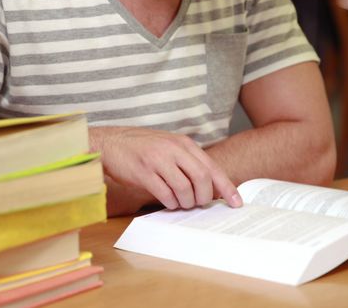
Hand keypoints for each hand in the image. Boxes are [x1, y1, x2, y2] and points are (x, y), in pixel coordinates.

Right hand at [91, 127, 242, 210]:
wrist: (110, 143)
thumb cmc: (142, 147)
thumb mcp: (169, 146)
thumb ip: (188, 161)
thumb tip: (210, 186)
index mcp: (183, 144)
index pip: (212, 168)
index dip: (226, 187)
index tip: (237, 202)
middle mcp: (173, 150)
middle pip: (202, 180)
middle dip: (203, 198)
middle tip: (198, 203)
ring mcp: (158, 161)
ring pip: (184, 189)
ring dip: (186, 202)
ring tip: (181, 203)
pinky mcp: (144, 173)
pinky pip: (165, 194)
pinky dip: (170, 203)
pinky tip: (167, 201)